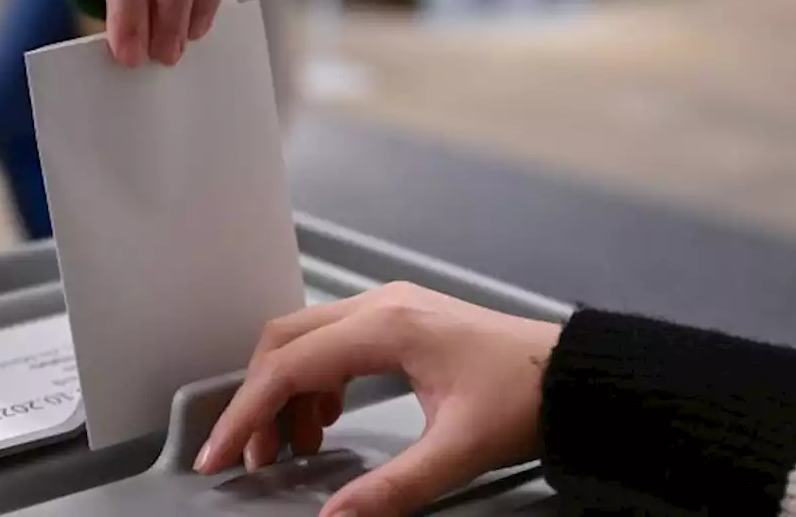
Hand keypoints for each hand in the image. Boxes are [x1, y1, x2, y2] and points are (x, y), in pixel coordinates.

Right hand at [193, 283, 562, 516]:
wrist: (575, 374)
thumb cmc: (526, 397)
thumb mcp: (457, 451)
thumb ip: (392, 488)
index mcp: (386, 328)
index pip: (289, 366)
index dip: (246, 413)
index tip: (219, 452)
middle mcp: (379, 306)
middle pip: (284, 342)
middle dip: (259, 400)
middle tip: (252, 456)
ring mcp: (388, 308)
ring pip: (305, 340)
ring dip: (287, 391)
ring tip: (295, 447)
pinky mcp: (399, 319)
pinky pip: (333, 343)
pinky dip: (316, 382)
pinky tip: (328, 420)